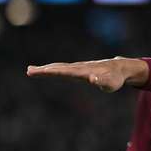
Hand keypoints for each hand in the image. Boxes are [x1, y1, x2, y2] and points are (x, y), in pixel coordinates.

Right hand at [26, 57, 148, 92]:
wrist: (122, 68)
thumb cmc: (116, 78)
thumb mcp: (112, 83)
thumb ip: (103, 82)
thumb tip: (94, 80)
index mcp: (83, 71)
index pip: (64, 71)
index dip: (51, 72)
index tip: (39, 72)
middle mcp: (79, 68)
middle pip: (58, 68)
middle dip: (44, 70)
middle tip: (28, 71)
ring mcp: (79, 68)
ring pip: (60, 67)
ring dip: (46, 69)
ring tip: (32, 70)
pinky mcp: (80, 70)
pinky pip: (64, 69)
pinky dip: (54, 69)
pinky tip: (48, 70)